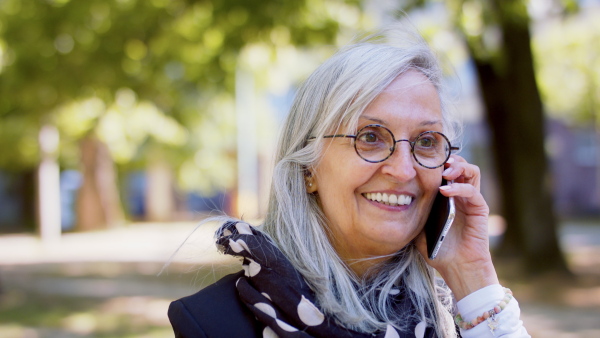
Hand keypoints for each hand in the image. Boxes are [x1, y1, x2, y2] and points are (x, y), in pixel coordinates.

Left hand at [415, 155, 498, 299]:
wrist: (457, 267)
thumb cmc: (438, 249)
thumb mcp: (419, 227)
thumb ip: (414, 212)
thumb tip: (395, 198)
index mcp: (448, 196)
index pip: (446, 170)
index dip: (437, 162)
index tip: (422, 160)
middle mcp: (462, 195)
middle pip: (461, 165)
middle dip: (450, 159)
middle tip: (437, 163)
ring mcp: (472, 201)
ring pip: (472, 172)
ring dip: (458, 167)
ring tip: (444, 172)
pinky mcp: (480, 209)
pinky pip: (473, 191)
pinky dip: (459, 187)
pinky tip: (445, 190)